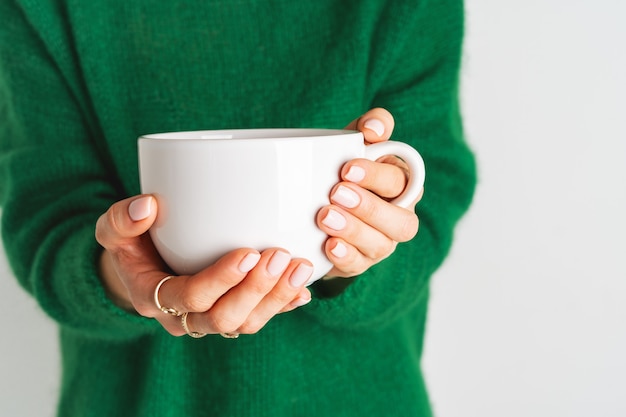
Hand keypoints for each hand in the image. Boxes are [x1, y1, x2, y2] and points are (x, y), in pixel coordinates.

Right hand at [95, 196, 311, 335]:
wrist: (141, 269)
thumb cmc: (131, 245)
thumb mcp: (113, 230)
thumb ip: (122, 219)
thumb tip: (147, 206)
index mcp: (155, 297)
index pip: (189, 298)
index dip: (220, 280)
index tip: (248, 253)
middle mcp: (184, 318)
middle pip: (224, 319)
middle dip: (255, 290)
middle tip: (279, 256)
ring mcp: (210, 320)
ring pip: (246, 324)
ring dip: (276, 299)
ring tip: (301, 267)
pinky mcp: (231, 314)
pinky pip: (259, 319)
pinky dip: (283, 306)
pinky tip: (304, 291)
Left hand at [317, 108, 421, 277]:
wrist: (318, 201)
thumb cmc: (343, 166)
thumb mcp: (354, 141)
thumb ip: (371, 126)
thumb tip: (375, 127)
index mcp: (402, 184)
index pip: (401, 181)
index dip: (377, 176)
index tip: (347, 168)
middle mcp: (399, 217)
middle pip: (401, 221)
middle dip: (369, 208)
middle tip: (336, 193)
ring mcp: (381, 243)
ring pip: (381, 245)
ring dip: (354, 231)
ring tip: (325, 216)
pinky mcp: (359, 262)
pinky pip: (358, 265)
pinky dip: (345, 257)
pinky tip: (328, 245)